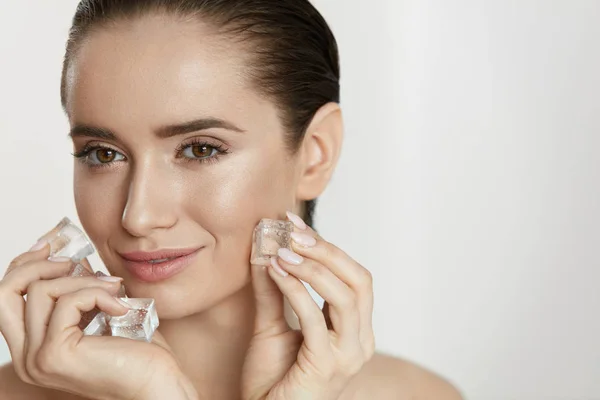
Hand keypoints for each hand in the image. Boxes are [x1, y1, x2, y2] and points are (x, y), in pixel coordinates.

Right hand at [0, 243, 196, 399]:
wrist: (157, 383)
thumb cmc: (136, 350)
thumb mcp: (100, 312)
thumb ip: (79, 290)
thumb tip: (68, 258)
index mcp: (32, 348)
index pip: (7, 298)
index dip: (24, 266)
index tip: (50, 247)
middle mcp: (26, 358)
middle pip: (5, 293)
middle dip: (36, 265)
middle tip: (72, 261)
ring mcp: (37, 359)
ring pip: (41, 291)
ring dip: (83, 280)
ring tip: (114, 289)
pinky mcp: (55, 354)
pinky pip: (68, 302)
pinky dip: (98, 294)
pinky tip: (121, 306)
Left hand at [243, 212, 374, 399]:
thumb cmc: (273, 379)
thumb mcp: (271, 324)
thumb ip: (273, 289)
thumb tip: (265, 247)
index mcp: (354, 330)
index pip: (354, 277)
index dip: (327, 246)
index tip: (293, 223)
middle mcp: (360, 341)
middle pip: (360, 281)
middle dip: (327, 250)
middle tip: (293, 231)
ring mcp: (348, 355)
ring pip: (345, 296)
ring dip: (312, 267)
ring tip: (282, 249)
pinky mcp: (327, 366)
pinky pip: (315, 318)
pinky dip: (296, 289)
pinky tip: (275, 271)